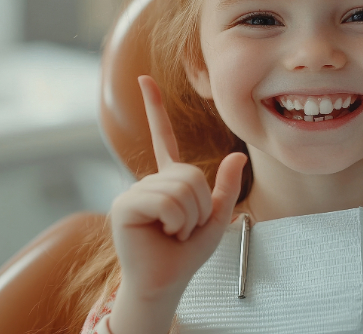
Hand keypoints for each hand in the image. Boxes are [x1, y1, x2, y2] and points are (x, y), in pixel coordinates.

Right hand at [110, 75, 246, 301]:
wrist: (165, 283)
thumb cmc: (186, 254)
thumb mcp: (215, 219)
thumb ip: (225, 188)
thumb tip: (238, 156)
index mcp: (168, 181)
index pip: (164, 138)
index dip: (155, 108)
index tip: (145, 79)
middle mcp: (149, 182)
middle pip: (190, 174)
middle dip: (199, 206)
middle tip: (185, 229)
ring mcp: (134, 193)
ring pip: (179, 188)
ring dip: (188, 217)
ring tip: (174, 233)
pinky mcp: (124, 206)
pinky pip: (164, 201)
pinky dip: (174, 221)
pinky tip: (163, 233)